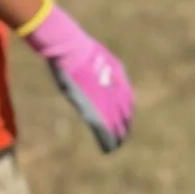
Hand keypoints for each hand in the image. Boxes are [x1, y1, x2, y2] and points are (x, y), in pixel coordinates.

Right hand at [18, 0, 133, 152]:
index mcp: (116, 72)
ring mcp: (106, 96)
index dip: (125, 110)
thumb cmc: (72, 47)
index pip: (126, 96)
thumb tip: (83, 63)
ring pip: (117, 122)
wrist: (68, 46)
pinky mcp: (95, 106)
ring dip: (118, 135)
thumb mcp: (87, 55)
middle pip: (125, 111)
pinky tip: (108, 146)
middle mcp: (117, 86)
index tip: (124, 119)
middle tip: (123, 137)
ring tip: (116, 145)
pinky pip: (104, 127)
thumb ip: (92, 65)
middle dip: (124, 125)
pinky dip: (107, 138)